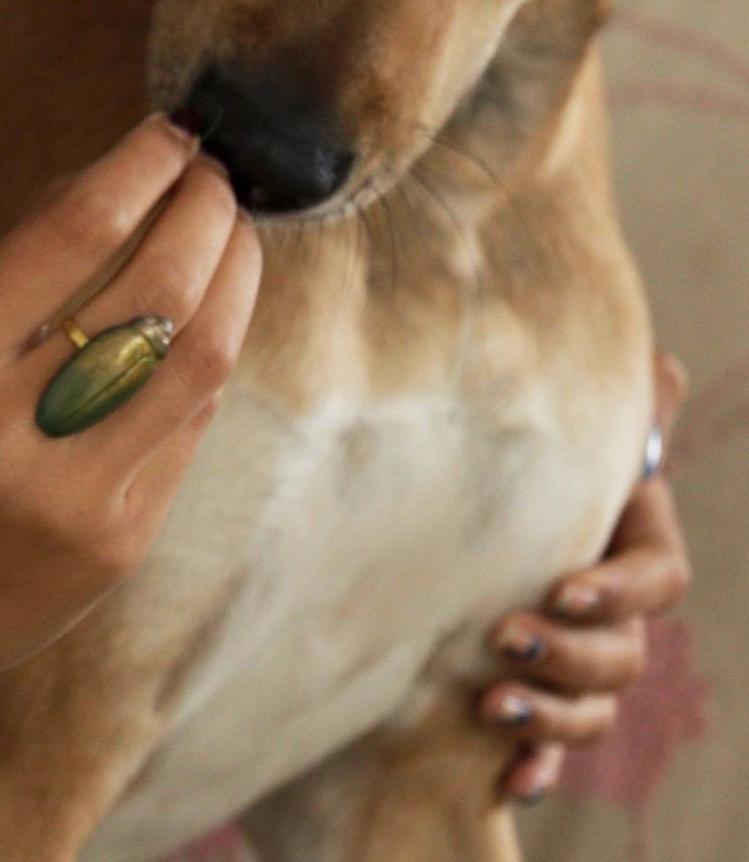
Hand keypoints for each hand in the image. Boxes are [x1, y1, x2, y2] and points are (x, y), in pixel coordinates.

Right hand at [0, 114, 261, 736]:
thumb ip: (14, 268)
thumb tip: (117, 183)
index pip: (73, 230)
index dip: (140, 165)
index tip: (174, 132)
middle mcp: (10, 424)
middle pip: (158, 285)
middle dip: (206, 210)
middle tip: (217, 176)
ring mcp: (75, 492)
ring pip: (201, 354)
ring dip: (234, 274)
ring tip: (234, 232)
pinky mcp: (119, 540)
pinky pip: (192, 422)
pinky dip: (209, 351)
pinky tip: (212, 316)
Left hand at [481, 351, 691, 803]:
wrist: (479, 521)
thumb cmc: (530, 471)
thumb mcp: (567, 442)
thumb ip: (616, 409)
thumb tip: (660, 361)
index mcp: (630, 548)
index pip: (657, 579)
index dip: (619, 589)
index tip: (563, 587)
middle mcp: (615, 615)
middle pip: (626, 653)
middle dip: (571, 652)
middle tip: (503, 636)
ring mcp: (581, 662)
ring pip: (596, 707)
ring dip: (553, 714)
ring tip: (491, 703)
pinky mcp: (541, 695)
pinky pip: (555, 746)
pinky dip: (538, 762)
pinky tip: (510, 778)